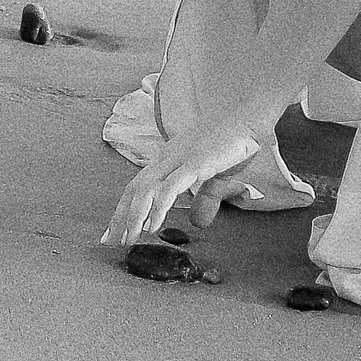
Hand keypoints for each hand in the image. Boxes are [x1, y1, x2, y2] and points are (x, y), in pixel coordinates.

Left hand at [101, 118, 266, 249]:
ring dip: (134, 215)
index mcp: (169, 158)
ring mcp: (180, 158)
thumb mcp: (216, 177)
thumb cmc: (234, 144)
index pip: (138, 185)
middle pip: (135, 188)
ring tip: (129, 239)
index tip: (113, 232)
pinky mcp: (196, 162)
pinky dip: (158, 207)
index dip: (124, 208)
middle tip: (110, 243)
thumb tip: (198, 223)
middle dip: (120, 216)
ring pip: (146, 188)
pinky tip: (152, 225)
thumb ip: (206, 199)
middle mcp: (168, 157)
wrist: (249, 117)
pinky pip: (170, 187)